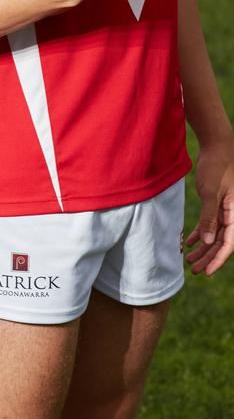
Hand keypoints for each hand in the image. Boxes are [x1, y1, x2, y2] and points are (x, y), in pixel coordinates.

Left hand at [186, 137, 233, 275]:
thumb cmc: (217, 167)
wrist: (217, 147)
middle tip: (194, 270)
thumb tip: (208, 242)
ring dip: (203, 248)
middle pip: (221, 242)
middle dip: (208, 257)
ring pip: (215, 235)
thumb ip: (210, 217)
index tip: (206, 272)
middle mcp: (233, 215)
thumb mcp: (211, 192)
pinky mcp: (217, 204)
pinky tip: (190, 242)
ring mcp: (226, 210)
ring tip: (189, 260)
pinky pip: (210, 224)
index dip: (217, 259)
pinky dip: (200, 233)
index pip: (228, 243)